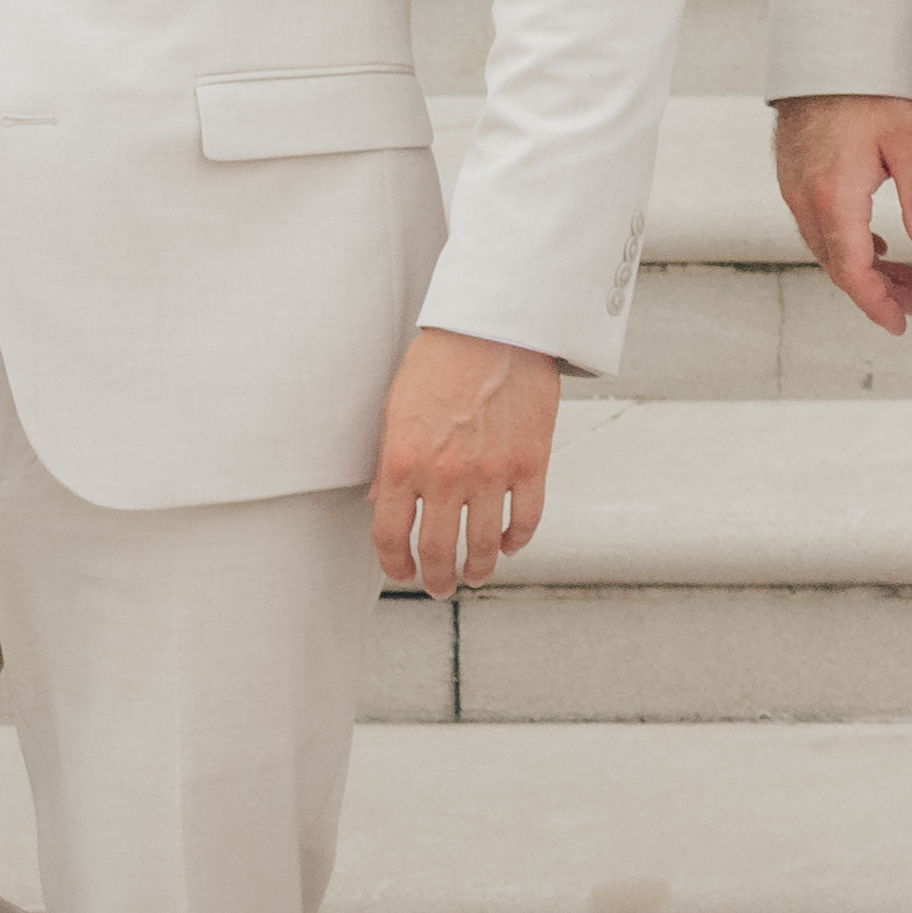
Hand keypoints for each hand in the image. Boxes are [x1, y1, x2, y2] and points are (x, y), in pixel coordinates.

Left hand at [369, 329, 561, 595]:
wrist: (495, 326)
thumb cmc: (443, 360)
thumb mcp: (396, 411)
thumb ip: (388, 463)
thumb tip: (381, 503)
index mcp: (402, 461)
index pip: (390, 536)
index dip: (394, 565)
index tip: (403, 573)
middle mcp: (444, 473)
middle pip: (438, 551)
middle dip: (437, 579)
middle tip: (440, 586)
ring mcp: (491, 471)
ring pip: (485, 545)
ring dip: (480, 569)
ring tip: (477, 574)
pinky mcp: (530, 461)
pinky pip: (527, 518)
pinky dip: (518, 539)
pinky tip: (511, 541)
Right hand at [770, 91, 911, 335]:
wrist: (829, 55)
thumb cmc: (870, 94)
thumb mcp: (910, 144)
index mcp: (834, 198)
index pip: (852, 271)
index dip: (876, 304)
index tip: (900, 323)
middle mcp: (806, 200)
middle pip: (839, 266)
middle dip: (877, 293)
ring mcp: (795, 191)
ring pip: (828, 249)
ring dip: (865, 270)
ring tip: (906, 280)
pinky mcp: (796, 180)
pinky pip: (820, 228)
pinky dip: (850, 246)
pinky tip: (878, 249)